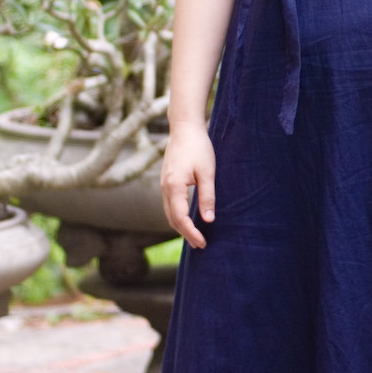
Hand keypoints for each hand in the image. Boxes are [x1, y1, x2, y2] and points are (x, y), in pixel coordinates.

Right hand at [160, 121, 215, 248]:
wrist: (184, 128)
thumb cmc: (198, 147)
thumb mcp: (207, 172)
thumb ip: (207, 197)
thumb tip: (208, 220)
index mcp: (174, 187)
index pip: (180, 218)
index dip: (191, 233)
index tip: (203, 243)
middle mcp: (165, 188)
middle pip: (172, 219)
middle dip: (185, 234)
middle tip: (200, 244)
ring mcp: (163, 184)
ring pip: (168, 212)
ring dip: (180, 226)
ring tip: (195, 236)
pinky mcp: (166, 181)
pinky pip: (169, 204)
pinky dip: (177, 215)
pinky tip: (187, 218)